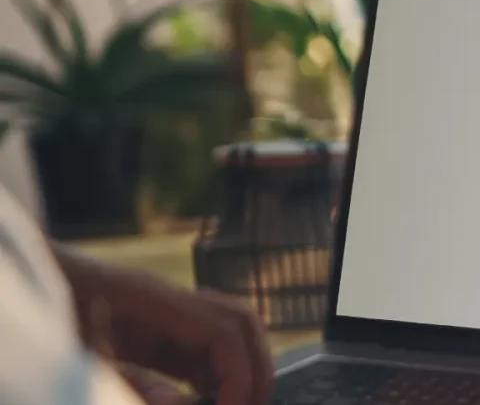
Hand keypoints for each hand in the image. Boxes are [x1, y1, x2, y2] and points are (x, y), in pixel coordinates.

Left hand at [54, 246, 273, 404]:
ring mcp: (168, 312)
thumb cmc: (44, 313)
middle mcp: (170, 300)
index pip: (225, 330)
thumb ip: (127, 381)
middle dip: (257, 370)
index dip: (240, 374)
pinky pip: (206, 348)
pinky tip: (208, 400)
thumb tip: (177, 404)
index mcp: (151, 299)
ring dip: (243, 371)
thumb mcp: (76, 356)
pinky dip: (218, 376)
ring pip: (232, 334)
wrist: (21, 285)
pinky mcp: (160, 329)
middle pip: (243, 324)